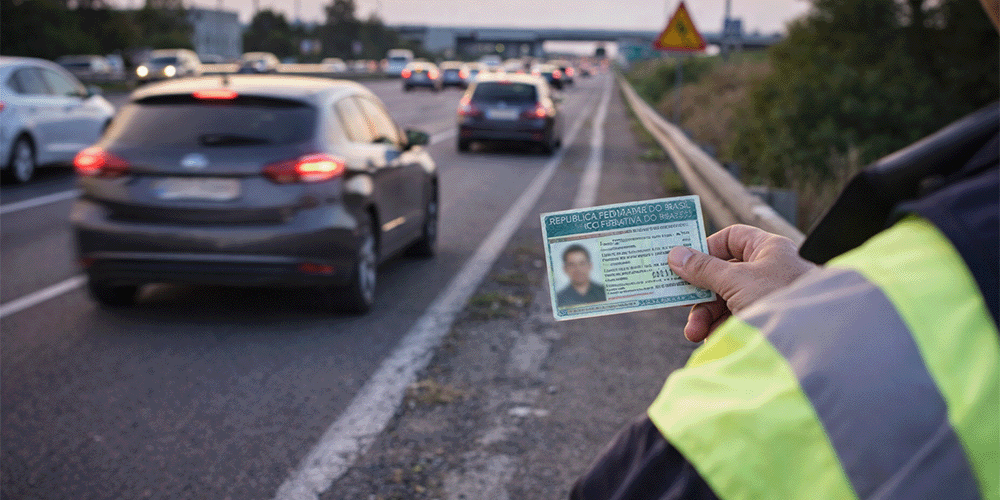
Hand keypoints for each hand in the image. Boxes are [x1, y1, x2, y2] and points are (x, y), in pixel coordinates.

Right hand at [667, 224, 816, 341]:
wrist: (818, 341)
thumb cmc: (780, 298)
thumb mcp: (735, 281)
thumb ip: (703, 269)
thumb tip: (674, 254)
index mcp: (766, 249)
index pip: (731, 238)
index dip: (706, 249)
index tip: (684, 264)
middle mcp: (768, 270)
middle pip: (722, 274)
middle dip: (701, 294)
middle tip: (681, 305)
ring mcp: (768, 297)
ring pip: (726, 300)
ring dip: (706, 317)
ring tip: (695, 334)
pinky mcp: (767, 322)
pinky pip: (736, 320)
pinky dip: (720, 329)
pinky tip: (711, 341)